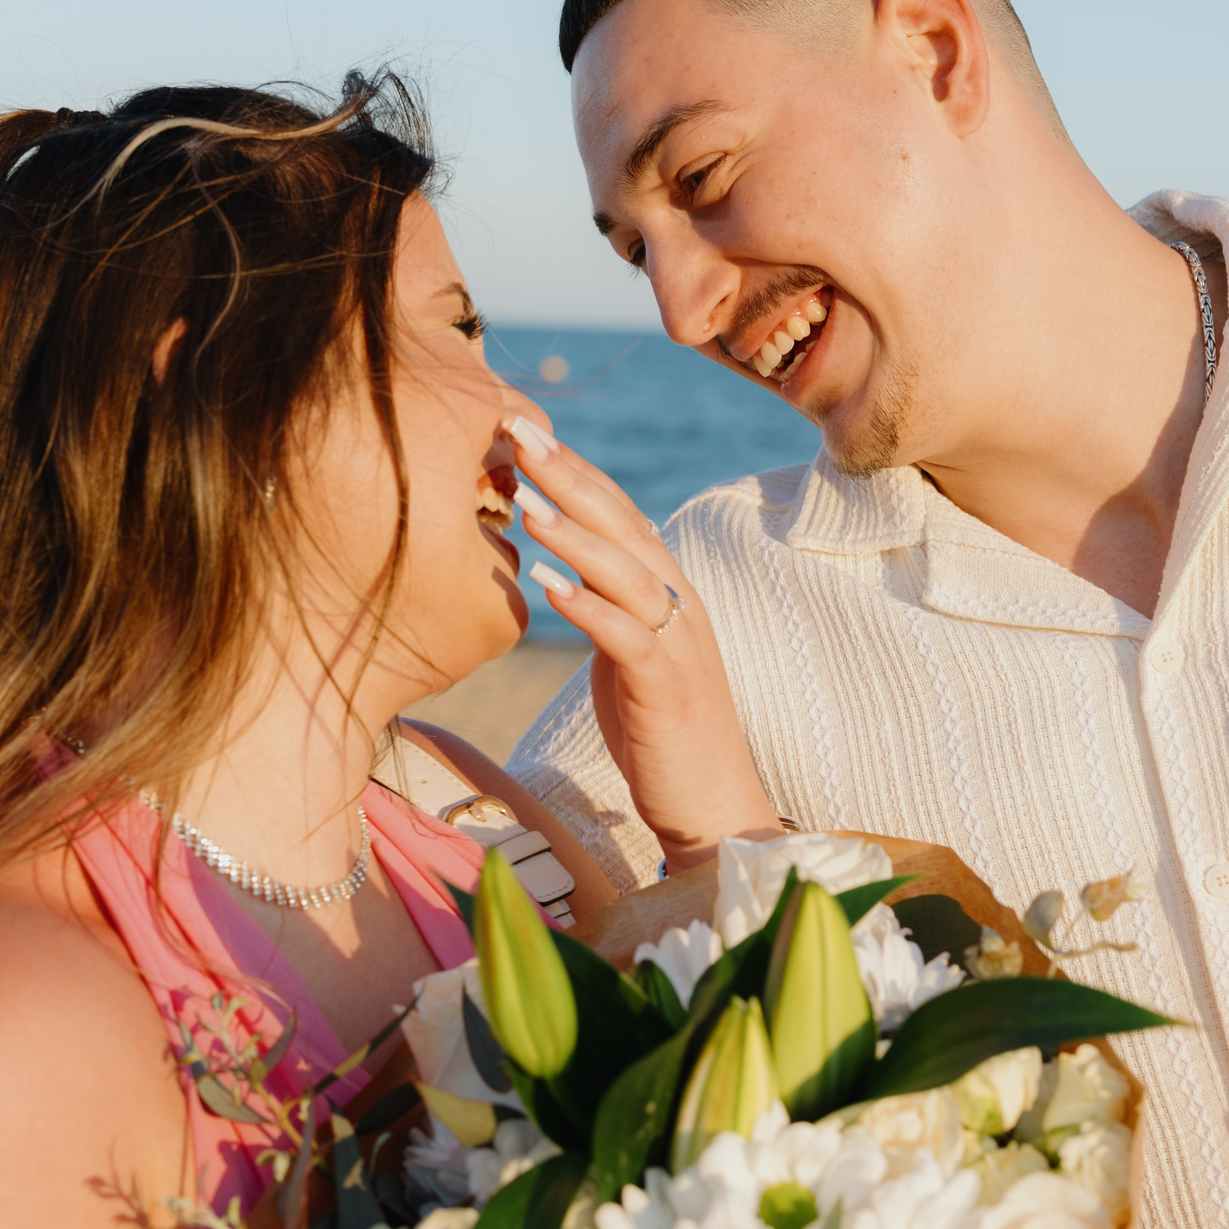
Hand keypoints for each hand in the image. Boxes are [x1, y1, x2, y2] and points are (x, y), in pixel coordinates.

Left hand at [504, 416, 780, 868]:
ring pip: (626, 571)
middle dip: (567, 473)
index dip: (570, 466)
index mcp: (664, 588)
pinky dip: (590, 608)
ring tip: (526, 499)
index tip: (519, 426)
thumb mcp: (623, 653)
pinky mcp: (669, 687)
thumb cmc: (658, 730)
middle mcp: (677, 602)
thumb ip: (601, 607)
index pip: (614, 511)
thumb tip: (556, 570)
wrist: (711, 803)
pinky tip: (549, 585)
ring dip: (575, 533)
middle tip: (516, 429)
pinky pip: (628, 638)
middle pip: (620, 523)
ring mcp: (678, 642)